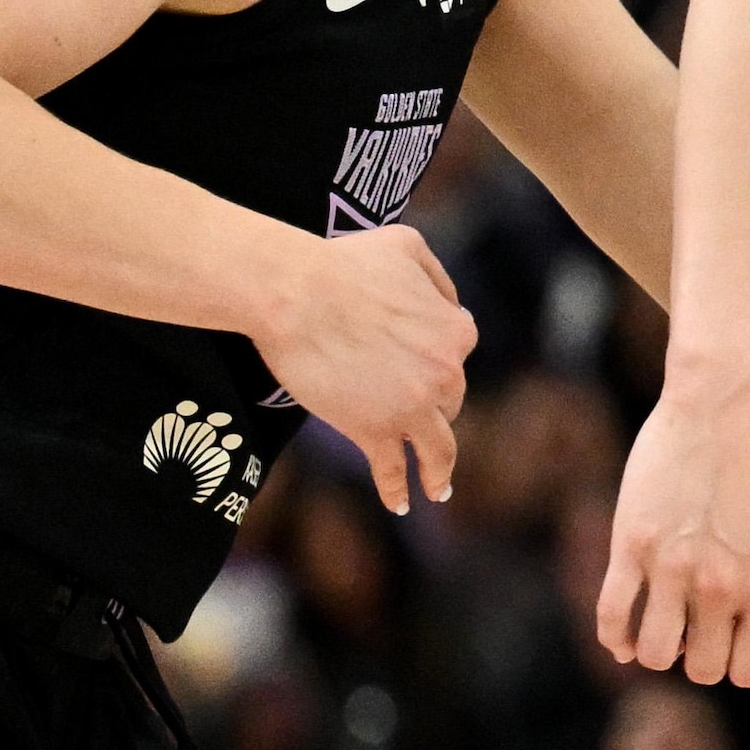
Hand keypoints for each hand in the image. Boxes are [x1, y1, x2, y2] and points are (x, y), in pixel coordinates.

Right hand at [254, 227, 474, 512]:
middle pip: (447, 400)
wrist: (294, 293)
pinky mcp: (375, 430)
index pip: (454, 354)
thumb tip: (450, 305)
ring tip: (438, 489)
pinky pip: (395, 469)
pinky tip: (401, 504)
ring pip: (438, 448)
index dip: (434, 360)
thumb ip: (436, 276)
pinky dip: (399, 489)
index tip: (419, 368)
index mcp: (455, 331)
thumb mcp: (406, 246)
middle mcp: (445, 373)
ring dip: (440, 471)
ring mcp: (412, 407)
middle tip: (413, 417)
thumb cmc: (341, 263)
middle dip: (432, 406)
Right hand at [596, 381, 749, 684]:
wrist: (722, 406)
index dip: (736, 664)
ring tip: (661, 624)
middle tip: (693, 628)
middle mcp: (720, 584)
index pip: (749, 671)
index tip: (729, 640)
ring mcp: (672, 566)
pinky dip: (613, 637)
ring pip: (653, 653)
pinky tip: (621, 636)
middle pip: (700, 669)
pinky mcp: (630, 544)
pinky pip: (611, 614)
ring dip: (655, 649)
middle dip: (696, 657)